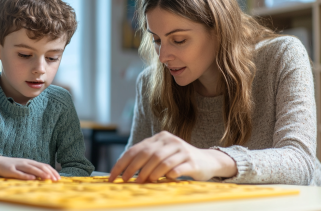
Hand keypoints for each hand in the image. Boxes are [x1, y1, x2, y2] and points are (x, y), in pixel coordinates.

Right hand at [0, 156, 59, 180]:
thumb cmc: (13, 166)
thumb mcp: (25, 167)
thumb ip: (34, 171)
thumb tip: (45, 177)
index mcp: (31, 162)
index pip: (44, 165)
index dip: (52, 171)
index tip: (58, 178)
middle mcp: (26, 163)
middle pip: (40, 166)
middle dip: (49, 173)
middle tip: (56, 179)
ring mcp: (18, 166)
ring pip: (31, 169)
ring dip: (40, 173)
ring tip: (48, 177)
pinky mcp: (11, 170)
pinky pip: (19, 173)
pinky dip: (26, 176)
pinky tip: (32, 179)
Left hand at [109, 131, 236, 182]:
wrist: (208, 161)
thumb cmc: (179, 161)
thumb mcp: (162, 156)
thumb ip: (147, 160)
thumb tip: (124, 174)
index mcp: (160, 138)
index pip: (136, 149)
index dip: (122, 163)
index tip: (113, 176)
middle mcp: (170, 141)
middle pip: (148, 154)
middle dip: (133, 169)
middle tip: (125, 180)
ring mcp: (182, 150)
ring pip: (161, 161)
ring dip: (150, 173)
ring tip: (143, 182)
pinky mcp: (192, 161)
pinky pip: (177, 168)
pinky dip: (168, 174)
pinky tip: (164, 179)